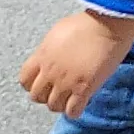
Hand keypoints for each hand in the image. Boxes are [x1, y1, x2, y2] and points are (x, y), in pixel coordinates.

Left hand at [18, 8, 133, 116]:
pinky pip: (73, 111)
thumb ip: (50, 50)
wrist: (108, 24)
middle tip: (57, 92)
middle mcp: (50, 71)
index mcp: (42, 56)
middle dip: (46, 96)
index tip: (42, 83)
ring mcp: (66, 82)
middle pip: (37, 96)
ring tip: (70, 99)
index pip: (25, 80)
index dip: (33, 84)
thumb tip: (51, 57)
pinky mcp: (83, 89)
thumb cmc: (88, 22)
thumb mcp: (59, 32)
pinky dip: (76, 111)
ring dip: (61, 104)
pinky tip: (81, 104)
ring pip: (53, 106)